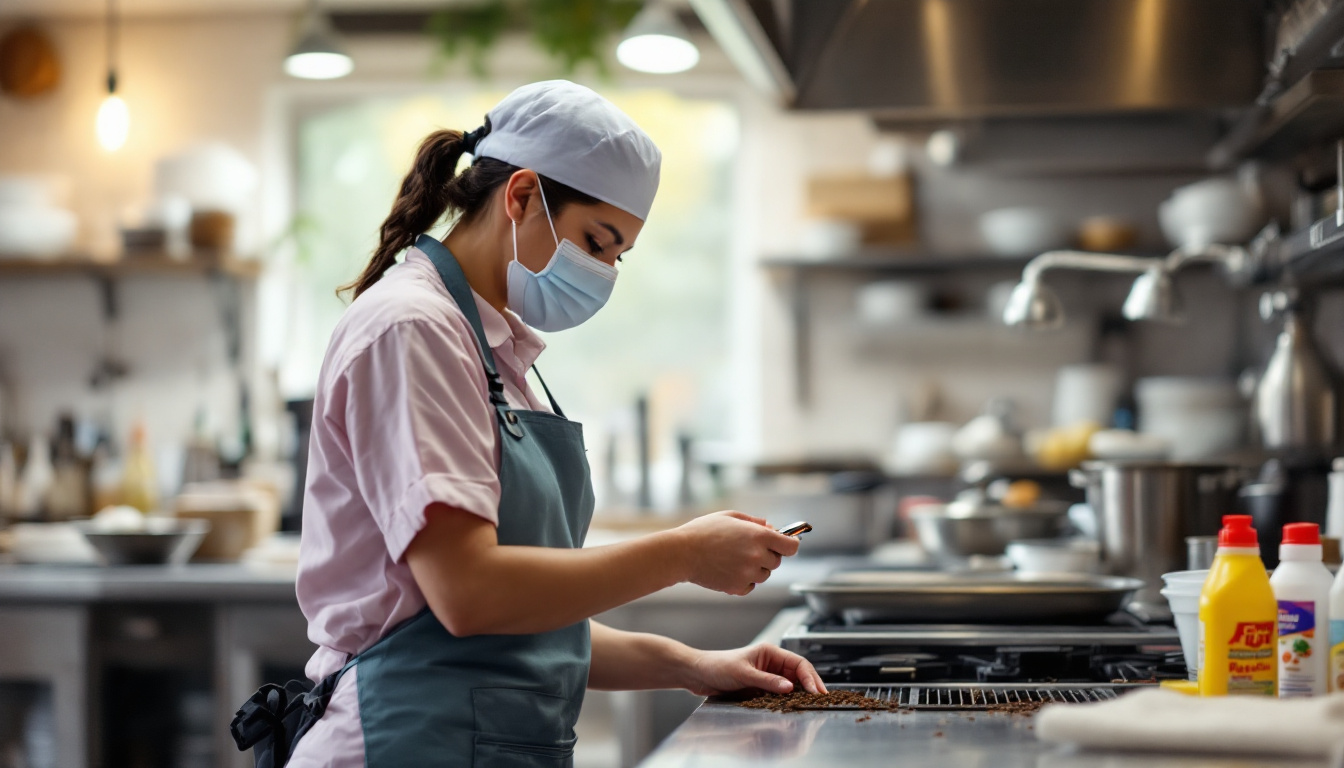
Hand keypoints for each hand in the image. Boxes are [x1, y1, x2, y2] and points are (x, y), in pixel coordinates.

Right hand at [673, 511, 799, 595]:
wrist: (682, 553)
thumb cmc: (703, 531)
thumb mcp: (731, 516)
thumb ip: (755, 522)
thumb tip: (771, 528)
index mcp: (759, 536)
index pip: (791, 546)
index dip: (791, 544)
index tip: (787, 544)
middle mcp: (757, 556)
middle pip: (776, 561)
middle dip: (768, 555)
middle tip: (749, 548)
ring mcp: (748, 573)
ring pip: (764, 575)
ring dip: (756, 568)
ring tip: (734, 558)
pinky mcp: (737, 587)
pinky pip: (750, 586)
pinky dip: (744, 580)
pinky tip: (728, 569)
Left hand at [685, 643, 827, 696]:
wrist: (699, 674)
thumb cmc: (718, 666)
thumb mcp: (743, 673)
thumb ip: (767, 681)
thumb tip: (789, 687)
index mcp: (770, 652)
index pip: (798, 663)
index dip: (810, 677)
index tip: (816, 691)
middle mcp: (771, 663)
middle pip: (799, 675)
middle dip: (811, 686)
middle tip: (820, 700)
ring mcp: (767, 676)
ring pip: (791, 685)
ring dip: (800, 694)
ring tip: (810, 704)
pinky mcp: (761, 688)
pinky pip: (780, 694)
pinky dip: (788, 700)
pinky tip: (792, 707)